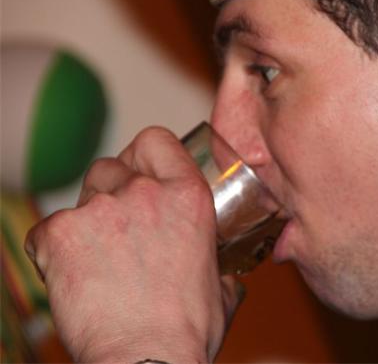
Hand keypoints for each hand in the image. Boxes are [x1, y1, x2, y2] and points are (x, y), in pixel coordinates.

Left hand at [25, 127, 243, 361]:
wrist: (146, 359)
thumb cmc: (185, 331)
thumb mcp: (221, 289)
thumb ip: (220, 270)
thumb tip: (226, 277)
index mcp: (188, 197)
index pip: (156, 140)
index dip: (143, 153)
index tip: (140, 171)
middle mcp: (145, 192)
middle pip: (111, 168)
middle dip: (110, 194)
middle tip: (116, 231)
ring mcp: (100, 210)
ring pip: (80, 199)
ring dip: (85, 223)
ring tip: (95, 264)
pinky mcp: (60, 234)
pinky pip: (47, 232)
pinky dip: (54, 252)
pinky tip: (73, 280)